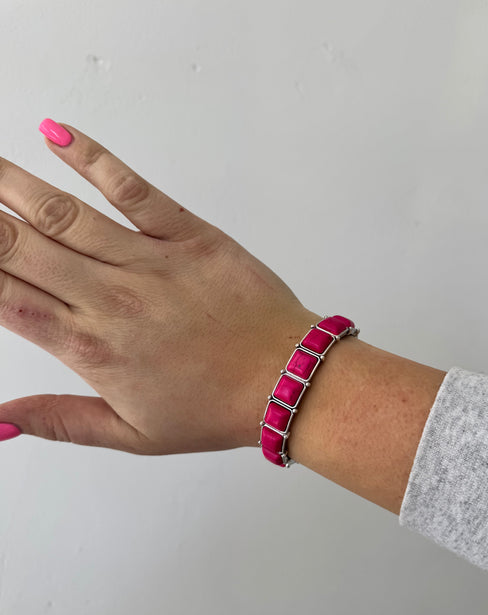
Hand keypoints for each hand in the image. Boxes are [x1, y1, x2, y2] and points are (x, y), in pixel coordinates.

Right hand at [0, 121, 317, 454]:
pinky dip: (93, 158)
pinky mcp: (189, 235)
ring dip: (12, 182)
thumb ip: (60, 421)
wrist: (285, 381)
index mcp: (91, 349)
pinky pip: (133, 190)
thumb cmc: (214, 408)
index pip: (4, 297)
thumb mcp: (132, 434)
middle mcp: (110, 299)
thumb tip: (0, 422)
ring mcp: (150, 262)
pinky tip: (57, 134)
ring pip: (64, 213)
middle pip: (19, 246)